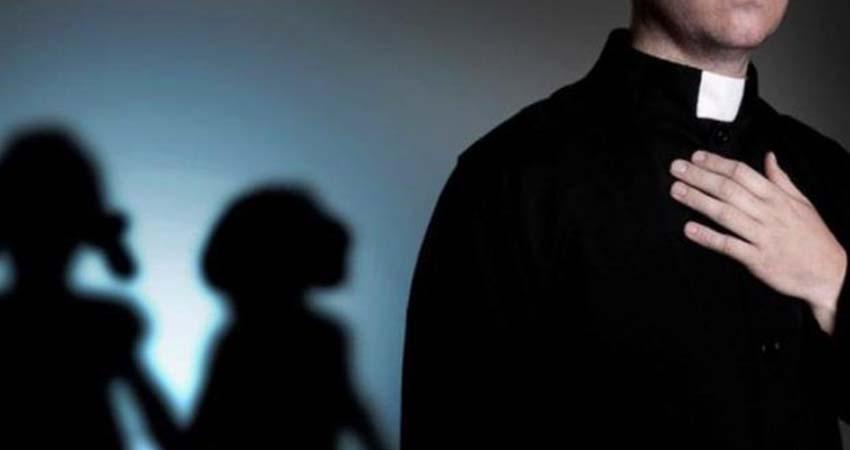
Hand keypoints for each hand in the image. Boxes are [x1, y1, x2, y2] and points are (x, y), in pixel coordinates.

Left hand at [668, 150, 847, 334]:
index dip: (717, 163)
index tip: (696, 157)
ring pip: (725, 214)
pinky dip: (708, 237)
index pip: (742, 173)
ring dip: (698, 201)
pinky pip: (729, 246)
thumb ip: (781, 179)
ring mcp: (762, 236)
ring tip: (677, 191)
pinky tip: (689, 229)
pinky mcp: (758, 259)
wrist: (831, 274)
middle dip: (700, 177)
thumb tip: (769, 157)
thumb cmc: (814, 238)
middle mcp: (768, 213)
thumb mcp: (802, 202)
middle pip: (729, 190)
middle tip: (676, 168)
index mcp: (777, 197)